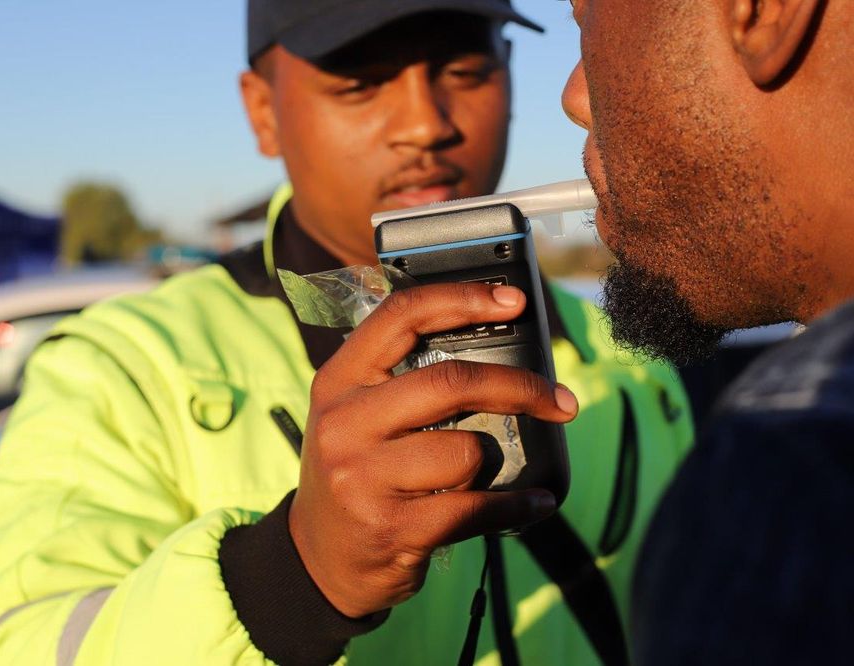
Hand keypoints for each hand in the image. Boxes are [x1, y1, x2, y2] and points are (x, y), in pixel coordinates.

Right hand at [289, 282, 578, 617]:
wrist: (320, 558)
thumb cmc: (356, 473)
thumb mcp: (354, 416)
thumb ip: (400, 381)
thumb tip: (495, 355)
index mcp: (338, 382)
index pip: (400, 317)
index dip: (461, 300)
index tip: (512, 301)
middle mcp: (344, 424)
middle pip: (448, 382)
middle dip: (518, 387)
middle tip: (559, 400)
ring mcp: (363, 478)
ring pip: (466, 451)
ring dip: (491, 463)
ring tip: (484, 474)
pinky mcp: (392, 527)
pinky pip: (475, 507)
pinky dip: (515, 505)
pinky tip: (533, 501)